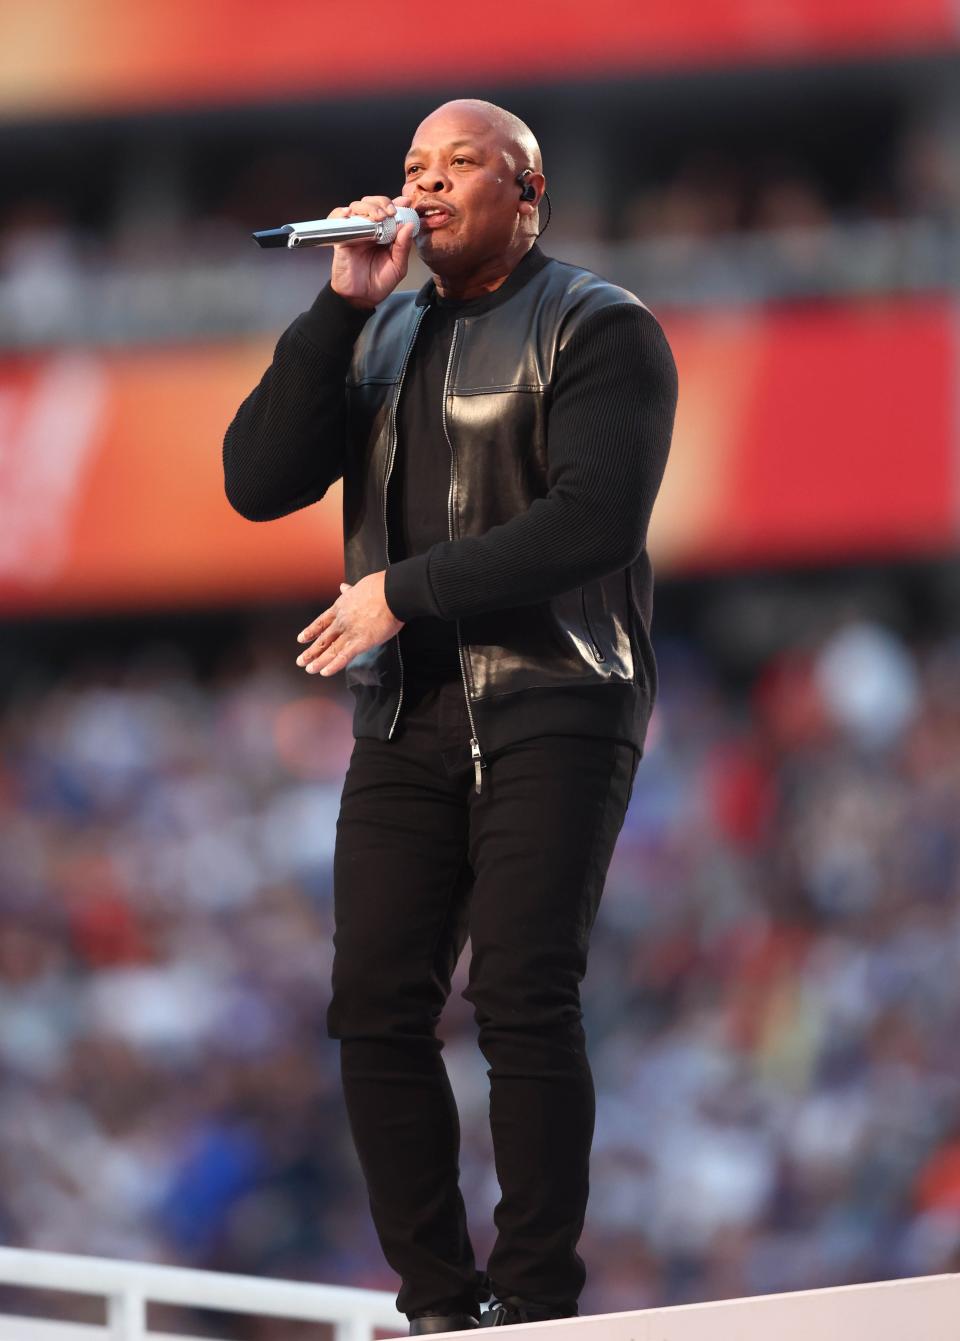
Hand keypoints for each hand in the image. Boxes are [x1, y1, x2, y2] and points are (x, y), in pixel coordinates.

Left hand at [295, 572, 403, 677]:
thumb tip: (343, 587)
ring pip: (330, 650)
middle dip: (311, 651)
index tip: (301, 639)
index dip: (311, 632)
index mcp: (340, 607)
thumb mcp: (358, 587)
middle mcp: (341, 621)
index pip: (321, 622)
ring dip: (318, 661)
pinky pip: (344, 656)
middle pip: (323, 639)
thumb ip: (349, 591)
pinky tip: (324, 672)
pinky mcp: (361, 642)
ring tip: (309, 669)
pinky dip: (334, 665)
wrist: (391, 593)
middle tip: (301, 661)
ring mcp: (349, 632)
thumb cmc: (380, 588)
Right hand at [328, 195, 415, 309]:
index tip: (405, 203)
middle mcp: (370, 229)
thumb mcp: (398, 267)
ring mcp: (355, 232)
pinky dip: (339, 213)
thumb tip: (408, 226)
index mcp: (385, 233)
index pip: (389, 210)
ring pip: (357, 207)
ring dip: (368, 207)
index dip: (396, 203)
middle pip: (373, 203)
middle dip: (382, 202)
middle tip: (391, 212)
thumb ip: (403, 247)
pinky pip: (336, 219)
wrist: (361, 298)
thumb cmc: (379, 283)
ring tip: (378, 216)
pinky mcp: (341, 238)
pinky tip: (348, 215)